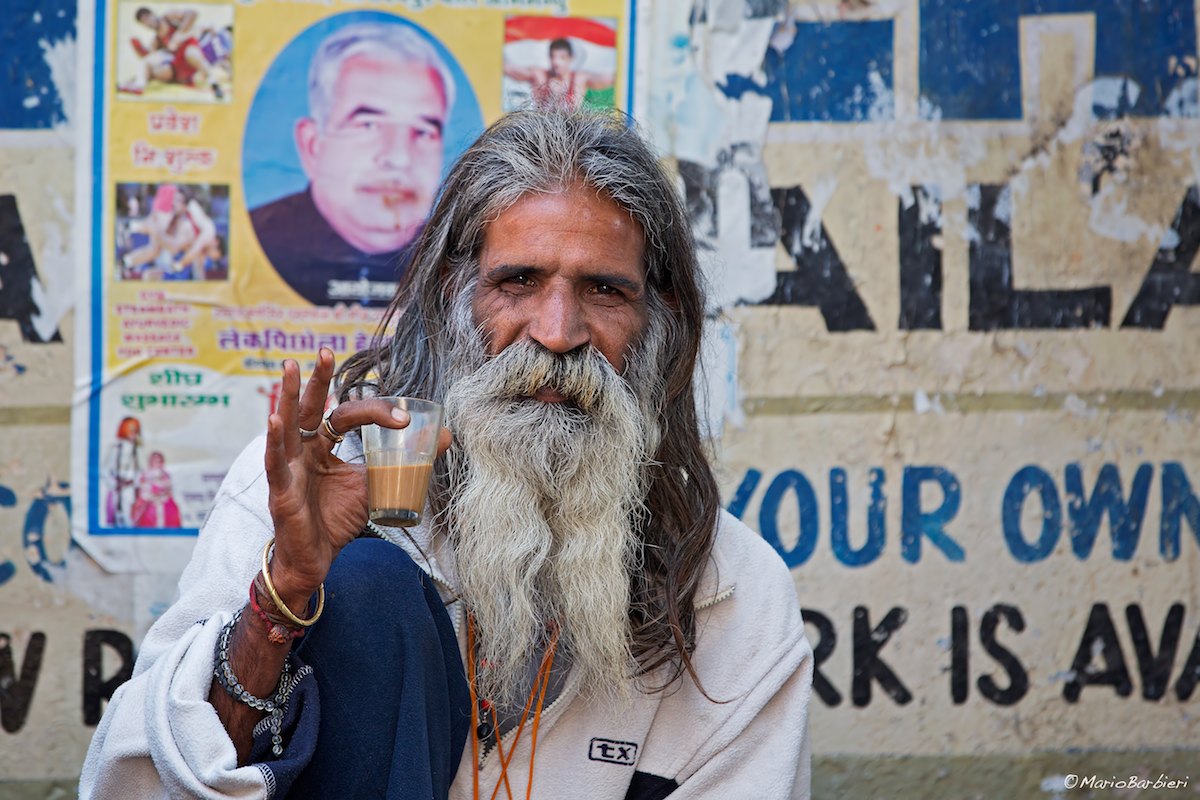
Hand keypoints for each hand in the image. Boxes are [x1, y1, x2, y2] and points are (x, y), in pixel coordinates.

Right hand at [263, 349, 450, 610]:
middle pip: (308, 409)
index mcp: (322, 447)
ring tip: (289, 369)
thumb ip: (403, 462)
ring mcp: (288, 469)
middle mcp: (302, 452)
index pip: (345, 416)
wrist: (316, 560)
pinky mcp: (281, 491)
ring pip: (287, 427)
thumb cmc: (336, 521)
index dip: (374, 412)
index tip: (404, 418)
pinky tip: (275, 419)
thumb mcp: (375, 486)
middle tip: (325, 351)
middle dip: (315, 380)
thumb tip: (445, 436)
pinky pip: (275, 462)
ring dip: (288, 397)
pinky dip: (274, 440)